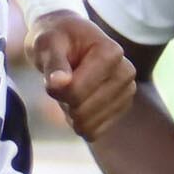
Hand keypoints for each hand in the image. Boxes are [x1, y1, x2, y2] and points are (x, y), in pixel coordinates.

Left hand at [31, 10, 134, 139]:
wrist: (68, 41)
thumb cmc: (56, 40)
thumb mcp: (46, 44)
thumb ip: (53, 63)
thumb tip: (59, 83)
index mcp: (111, 52)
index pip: (75, 91)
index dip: (54, 88)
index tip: (54, 71)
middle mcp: (126, 73)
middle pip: (82, 111)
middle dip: (63, 101)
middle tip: (62, 80)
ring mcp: (127, 92)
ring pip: (88, 126)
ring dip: (70, 112)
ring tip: (71, 88)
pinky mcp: (122, 109)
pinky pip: (94, 133)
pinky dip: (79, 122)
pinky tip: (78, 101)